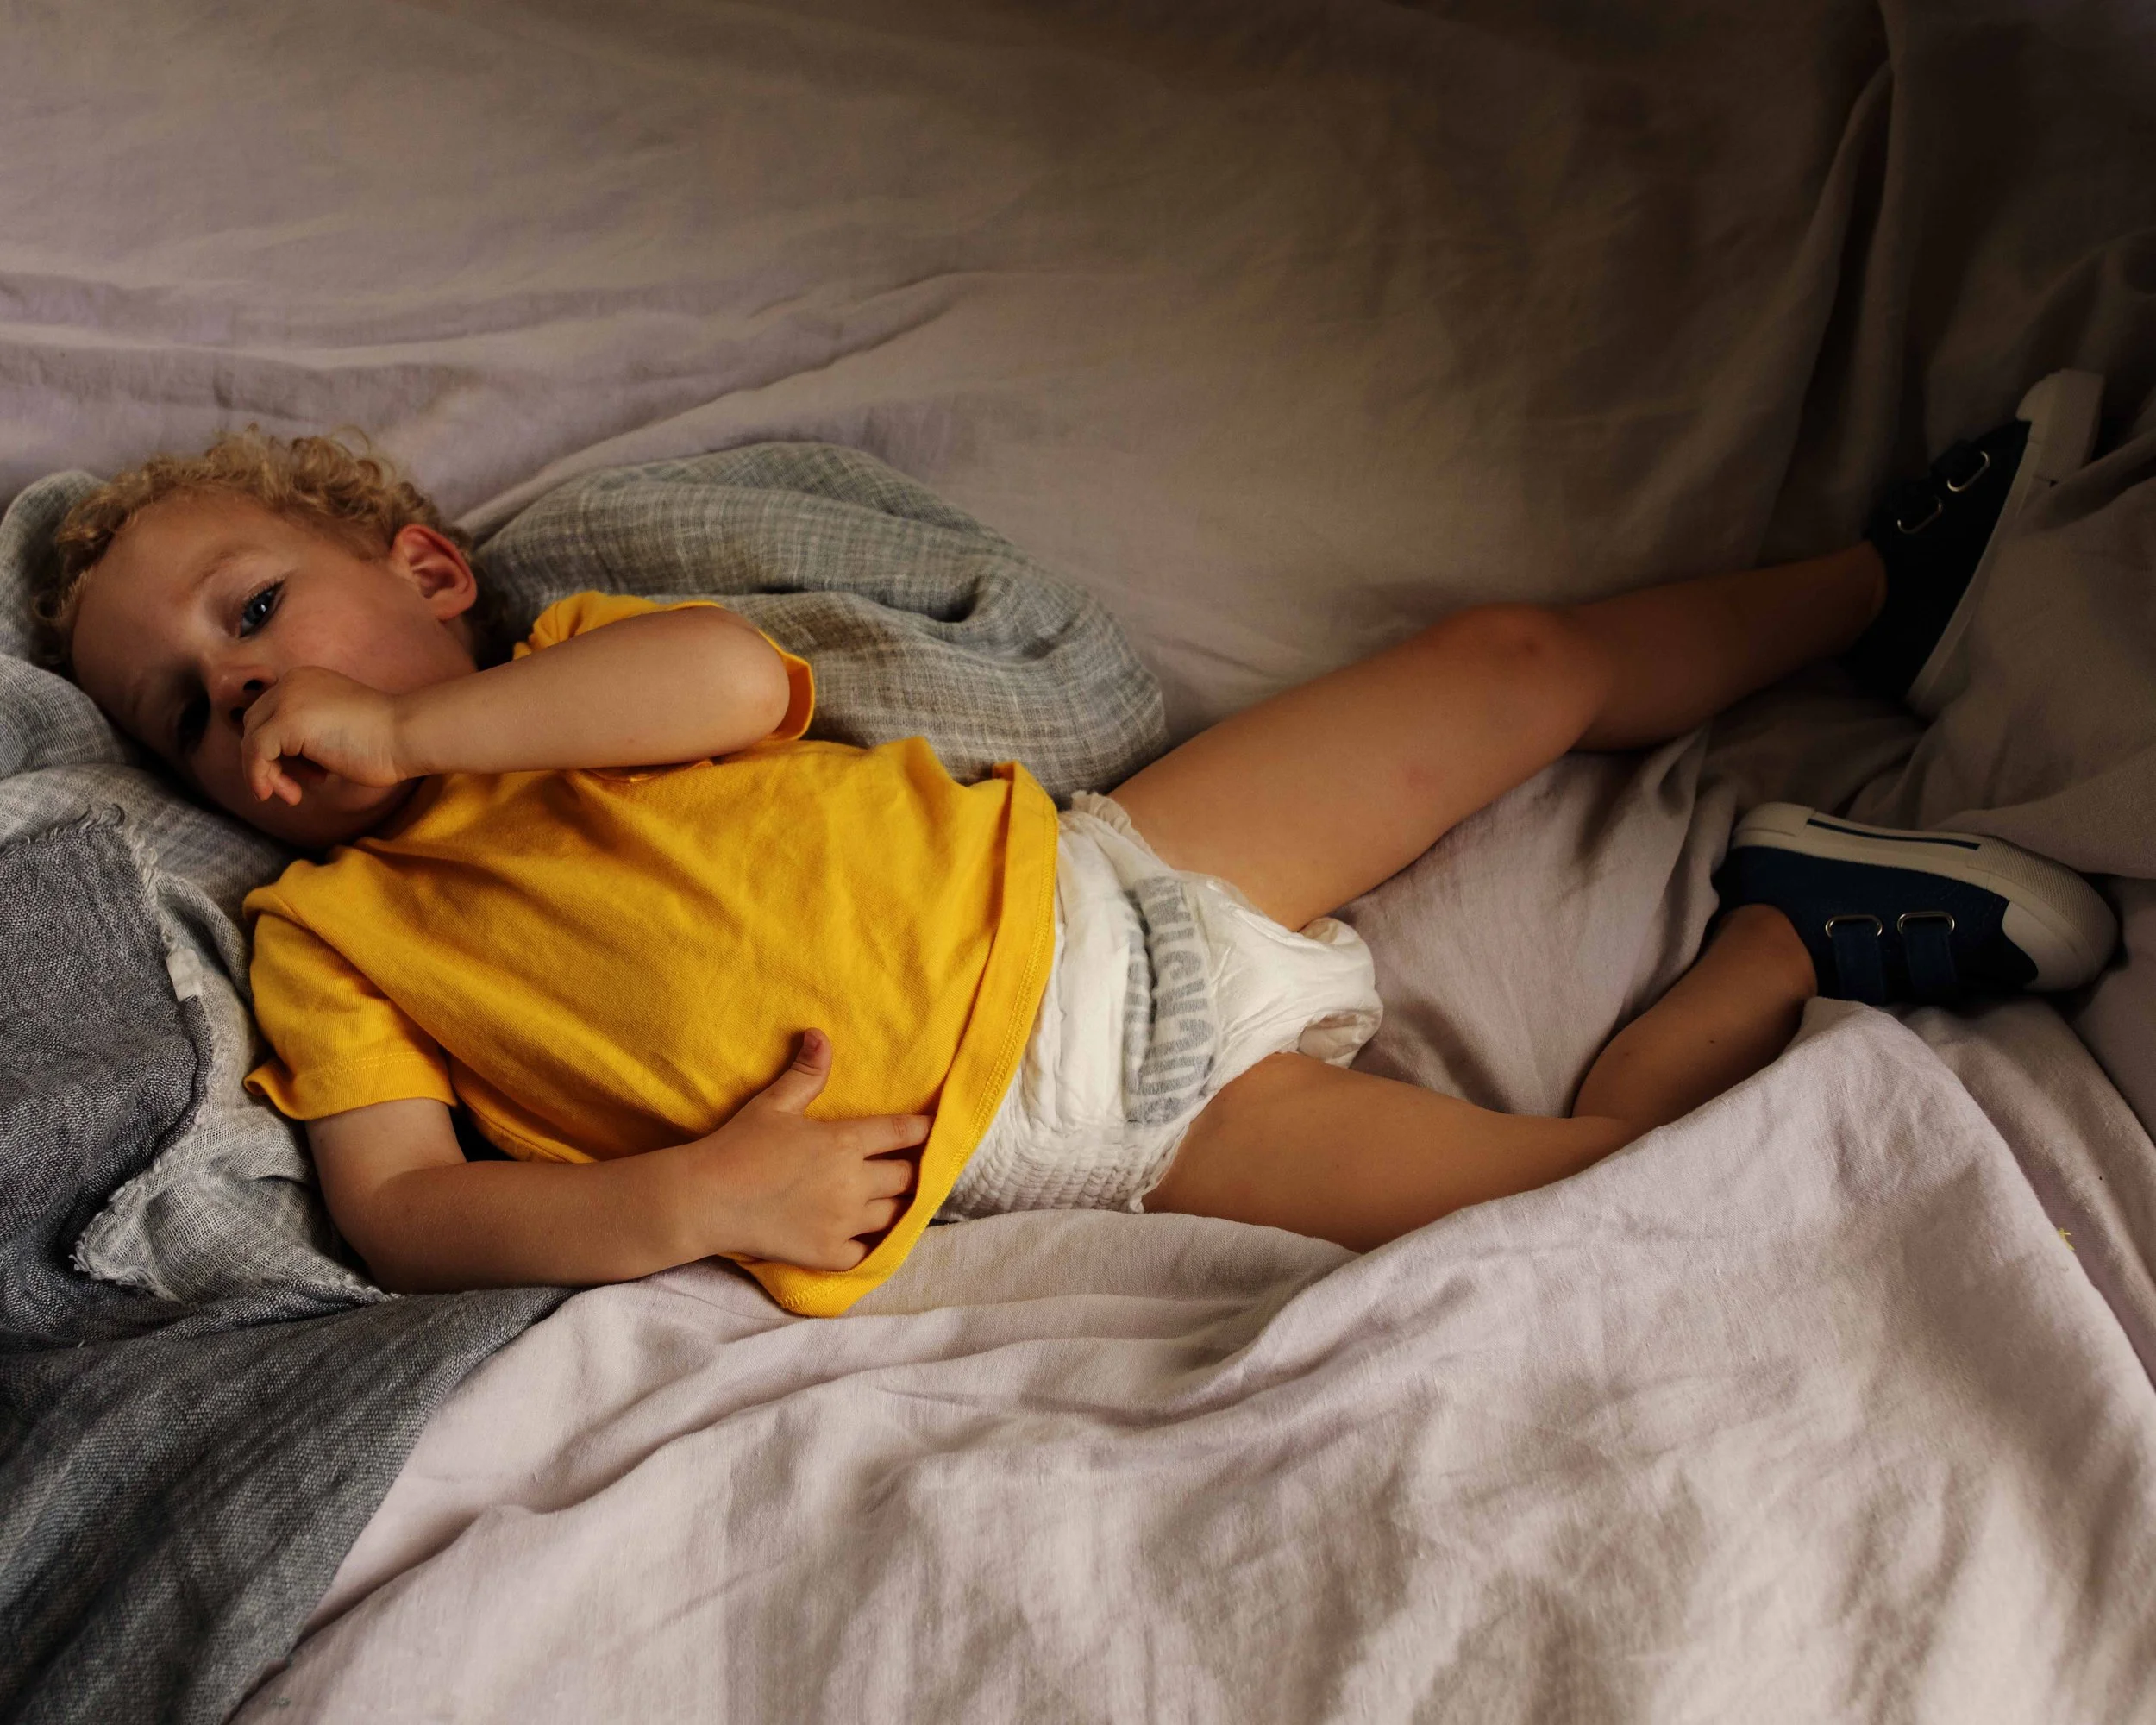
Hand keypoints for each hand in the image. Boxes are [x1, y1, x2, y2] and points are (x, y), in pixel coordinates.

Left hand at [240, 666, 409, 804]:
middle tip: (296, 788)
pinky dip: (260, 777)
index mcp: (305, 680)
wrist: (407, 734)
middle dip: (270, 761)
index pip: (271, 714)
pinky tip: (281, 794)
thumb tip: (280, 762)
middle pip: (256, 725)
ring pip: (252, 740)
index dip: (279, 749)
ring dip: (267, 773)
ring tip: (293, 794)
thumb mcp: (337, 727)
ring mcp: (287, 700)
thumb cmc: (385, 739)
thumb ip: (309, 734)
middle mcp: (292, 683)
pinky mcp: (287, 722)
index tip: (306, 775)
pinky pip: (255, 753)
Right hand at [688, 1031, 929, 1270]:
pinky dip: (872, 1244)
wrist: (705, 1200)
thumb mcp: (774, 1103)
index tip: (933, 1130)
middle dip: (911, 1170)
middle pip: (906, 1177)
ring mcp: (843, 1223)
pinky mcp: (829, 1254)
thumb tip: (820, 1035)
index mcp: (844, 1142)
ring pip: (894, 1215)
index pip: (903, 1133)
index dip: (923, 1131)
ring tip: (894, 1199)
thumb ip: (806, 1074)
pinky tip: (868, 1234)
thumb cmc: (738, 1146)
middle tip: (911, 1167)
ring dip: (896, 1205)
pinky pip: (868, 1252)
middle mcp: (852, 1183)